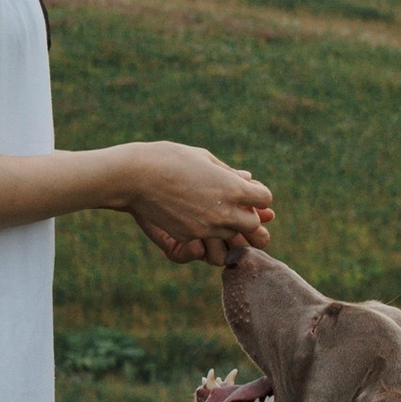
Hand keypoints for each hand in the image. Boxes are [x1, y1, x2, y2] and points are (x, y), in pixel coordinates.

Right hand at [117, 142, 275, 263]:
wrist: (136, 177)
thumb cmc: (170, 159)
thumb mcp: (204, 158)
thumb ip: (229, 173)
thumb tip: (248, 178)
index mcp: (232, 188)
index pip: (264, 199)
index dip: (258, 195)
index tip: (247, 191)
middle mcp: (224, 211)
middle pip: (254, 226)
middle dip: (250, 219)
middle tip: (239, 210)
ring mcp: (207, 228)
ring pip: (232, 239)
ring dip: (230, 230)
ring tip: (218, 217)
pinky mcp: (189, 236)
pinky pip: (208, 243)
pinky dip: (208, 234)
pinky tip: (197, 219)